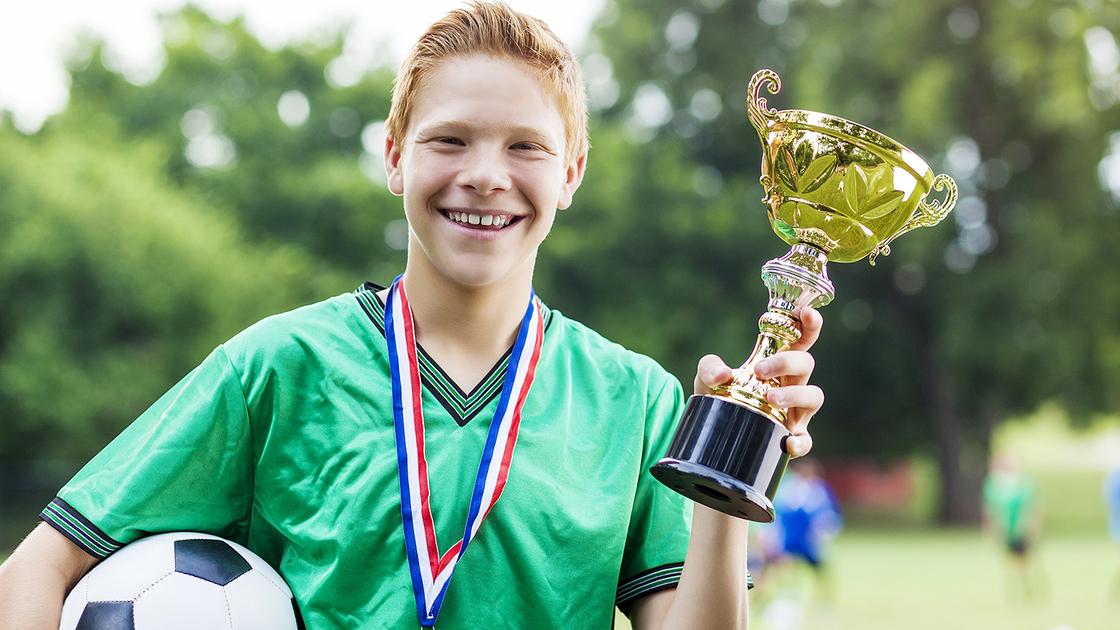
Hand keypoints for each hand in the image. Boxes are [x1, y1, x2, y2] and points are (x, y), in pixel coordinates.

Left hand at [692, 306, 823, 457]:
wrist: (710, 428)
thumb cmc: (717, 394)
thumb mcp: (706, 376)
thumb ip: (709, 367)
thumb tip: (723, 374)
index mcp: (777, 363)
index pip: (801, 340)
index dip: (809, 325)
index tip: (806, 314)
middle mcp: (791, 384)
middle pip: (806, 364)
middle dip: (786, 362)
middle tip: (759, 370)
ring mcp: (794, 411)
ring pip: (814, 397)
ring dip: (796, 395)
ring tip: (771, 398)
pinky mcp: (790, 436)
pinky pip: (806, 440)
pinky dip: (801, 441)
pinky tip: (787, 441)